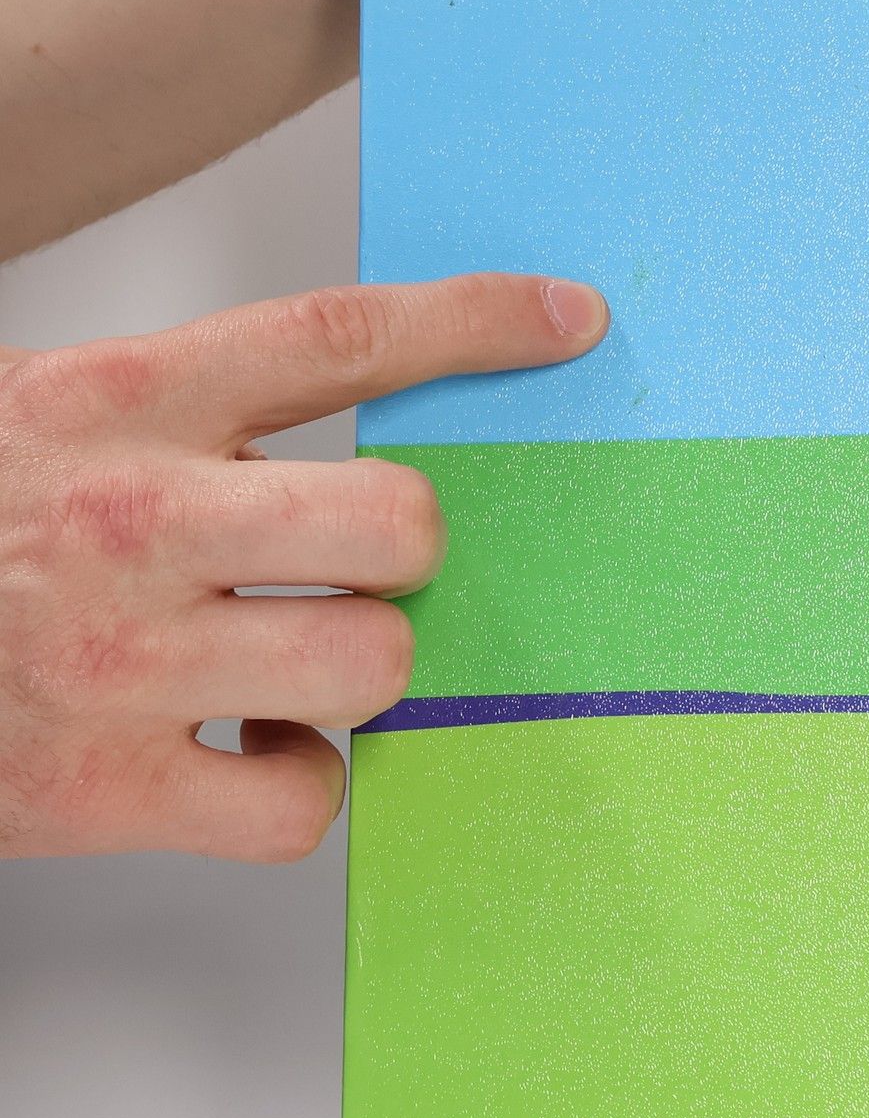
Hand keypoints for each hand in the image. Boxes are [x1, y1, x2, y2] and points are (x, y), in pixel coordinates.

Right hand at [0, 274, 607, 860]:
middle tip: (362, 561)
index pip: (337, 336)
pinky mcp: (106, 791)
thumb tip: (348, 397)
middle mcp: (132, 523)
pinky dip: (301, 783)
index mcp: (116, 402)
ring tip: (295, 658)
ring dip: (363, 665)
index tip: (566, 318)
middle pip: (397, 523)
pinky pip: (303, 800)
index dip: (475, 320)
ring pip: (373, 663)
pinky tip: (251, 747)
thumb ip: (178, 405)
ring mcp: (123, 663)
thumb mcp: (38, 408)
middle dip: (412, 548)